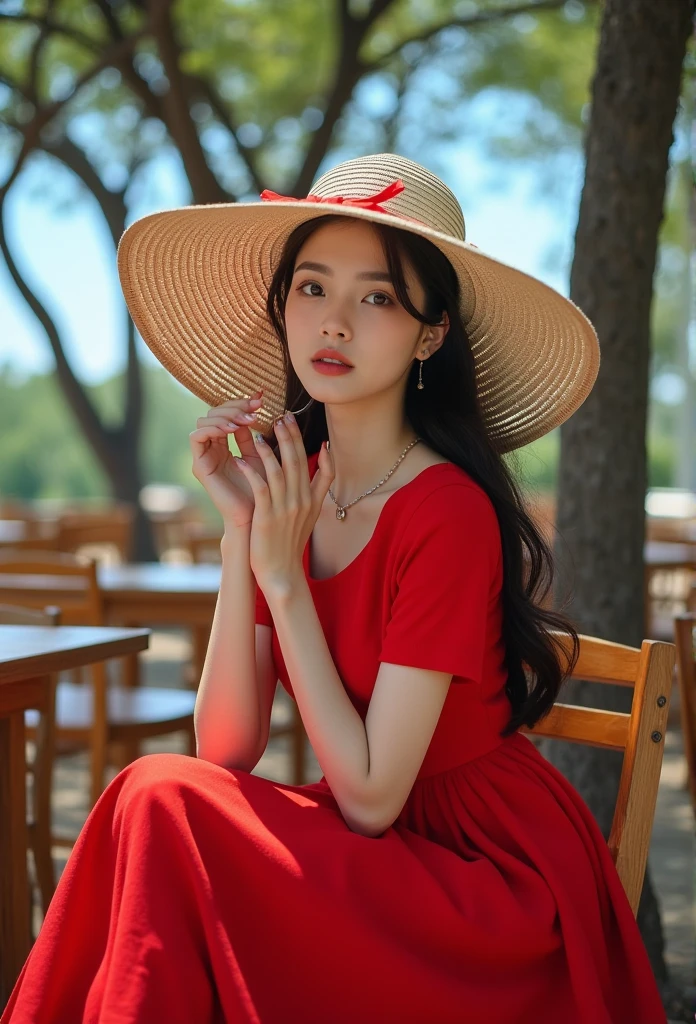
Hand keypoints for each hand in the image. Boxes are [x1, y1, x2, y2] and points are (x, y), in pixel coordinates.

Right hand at [189, 392, 270, 528]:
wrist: (259, 518)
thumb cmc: (264, 490)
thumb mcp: (260, 455)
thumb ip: (253, 434)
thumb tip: (256, 405)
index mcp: (224, 445)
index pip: (226, 413)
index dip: (242, 403)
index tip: (262, 399)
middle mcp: (211, 449)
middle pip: (213, 413)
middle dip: (235, 406)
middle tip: (255, 408)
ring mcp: (204, 458)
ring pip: (203, 421)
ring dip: (225, 415)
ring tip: (246, 420)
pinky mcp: (200, 467)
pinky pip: (196, 437)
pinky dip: (213, 428)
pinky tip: (232, 428)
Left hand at [234, 413, 334, 591]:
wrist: (281, 571)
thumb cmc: (291, 542)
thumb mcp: (312, 514)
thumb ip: (320, 485)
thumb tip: (326, 454)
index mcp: (311, 499)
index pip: (316, 464)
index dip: (305, 440)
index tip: (293, 421)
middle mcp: (300, 501)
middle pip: (296, 461)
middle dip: (289, 436)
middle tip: (281, 415)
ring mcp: (284, 508)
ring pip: (277, 471)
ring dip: (268, 450)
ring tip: (258, 433)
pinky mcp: (267, 516)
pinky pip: (259, 488)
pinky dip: (250, 471)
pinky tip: (239, 459)